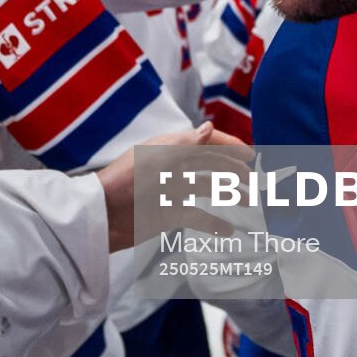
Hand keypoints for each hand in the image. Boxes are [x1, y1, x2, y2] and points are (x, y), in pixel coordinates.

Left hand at [97, 122, 242, 252]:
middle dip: (232, 170)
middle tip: (253, 180)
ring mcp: (172, 191)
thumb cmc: (127, 182)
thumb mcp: (157, 160)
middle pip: (210, 164)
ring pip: (207, 188)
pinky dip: (213, 223)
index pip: (205, 142)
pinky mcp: (169, 214)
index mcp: (170, 149)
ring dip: (228, 193)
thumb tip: (209, 126)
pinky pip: (197, 217)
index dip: (228, 146)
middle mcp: (173, 167)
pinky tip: (228, 229)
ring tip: (248, 201)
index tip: (250, 155)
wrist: (102, 217)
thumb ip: (186, 145)